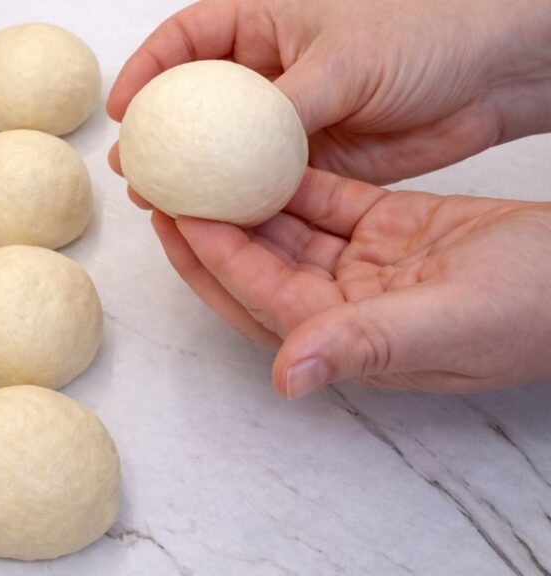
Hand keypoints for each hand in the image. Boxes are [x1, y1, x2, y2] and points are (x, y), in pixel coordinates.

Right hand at [108, 0, 550, 184]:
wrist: (493, 75)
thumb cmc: (429, 32)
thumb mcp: (344, 59)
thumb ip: (284, 105)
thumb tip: (229, 148)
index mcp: (267, 23)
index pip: (188, 40)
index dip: (148, 71)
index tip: (125, 110)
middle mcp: (269, 72)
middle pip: (197, 104)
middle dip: (162, 137)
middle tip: (135, 171)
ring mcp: (288, 120)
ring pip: (226, 151)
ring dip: (195, 178)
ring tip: (164, 203)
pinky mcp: (313, 162)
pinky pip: (265, 184)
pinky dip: (240, 202)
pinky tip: (218, 219)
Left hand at [152, 168, 550, 397]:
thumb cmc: (536, 311)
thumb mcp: (450, 325)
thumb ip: (366, 346)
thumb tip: (287, 378)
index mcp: (348, 338)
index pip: (260, 293)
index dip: (213, 256)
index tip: (176, 216)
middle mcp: (345, 307)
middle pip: (257, 266)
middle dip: (209, 232)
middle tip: (168, 190)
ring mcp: (366, 268)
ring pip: (287, 231)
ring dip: (245, 202)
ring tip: (203, 166)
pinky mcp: (390, 231)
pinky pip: (328, 203)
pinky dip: (297, 180)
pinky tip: (264, 153)